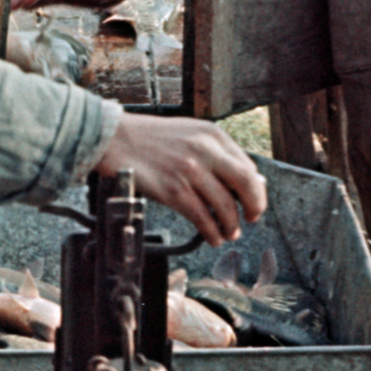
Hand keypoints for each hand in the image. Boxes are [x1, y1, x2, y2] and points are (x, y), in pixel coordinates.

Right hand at [96, 115, 267, 245]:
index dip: (256, 189)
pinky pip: (202, 218)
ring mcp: (189, 171)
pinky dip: (212, 232)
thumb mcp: (189, 134)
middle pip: (246, 184)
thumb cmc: (149, 138)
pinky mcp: (173, 190)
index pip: (248, 166)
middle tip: (252, 218)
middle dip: (255, 207)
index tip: (253, 201)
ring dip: (231, 225)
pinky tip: (213, 237)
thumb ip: (215, 153)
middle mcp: (205, 150)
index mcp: (213, 134)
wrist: (115, 139)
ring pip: (225, 206)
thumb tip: (240, 182)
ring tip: (230, 232)